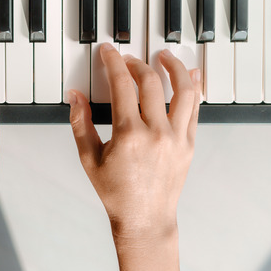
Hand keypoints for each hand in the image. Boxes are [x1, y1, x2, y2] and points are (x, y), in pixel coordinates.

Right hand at [68, 44, 200, 239]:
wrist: (145, 219)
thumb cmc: (116, 193)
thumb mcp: (89, 158)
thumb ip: (81, 123)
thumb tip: (75, 96)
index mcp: (129, 135)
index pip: (122, 85)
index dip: (114, 62)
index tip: (109, 52)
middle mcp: (156, 133)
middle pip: (150, 82)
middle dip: (137, 63)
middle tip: (128, 59)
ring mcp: (176, 138)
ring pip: (183, 90)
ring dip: (174, 68)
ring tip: (165, 56)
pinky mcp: (189, 144)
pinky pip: (196, 109)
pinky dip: (195, 89)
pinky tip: (191, 75)